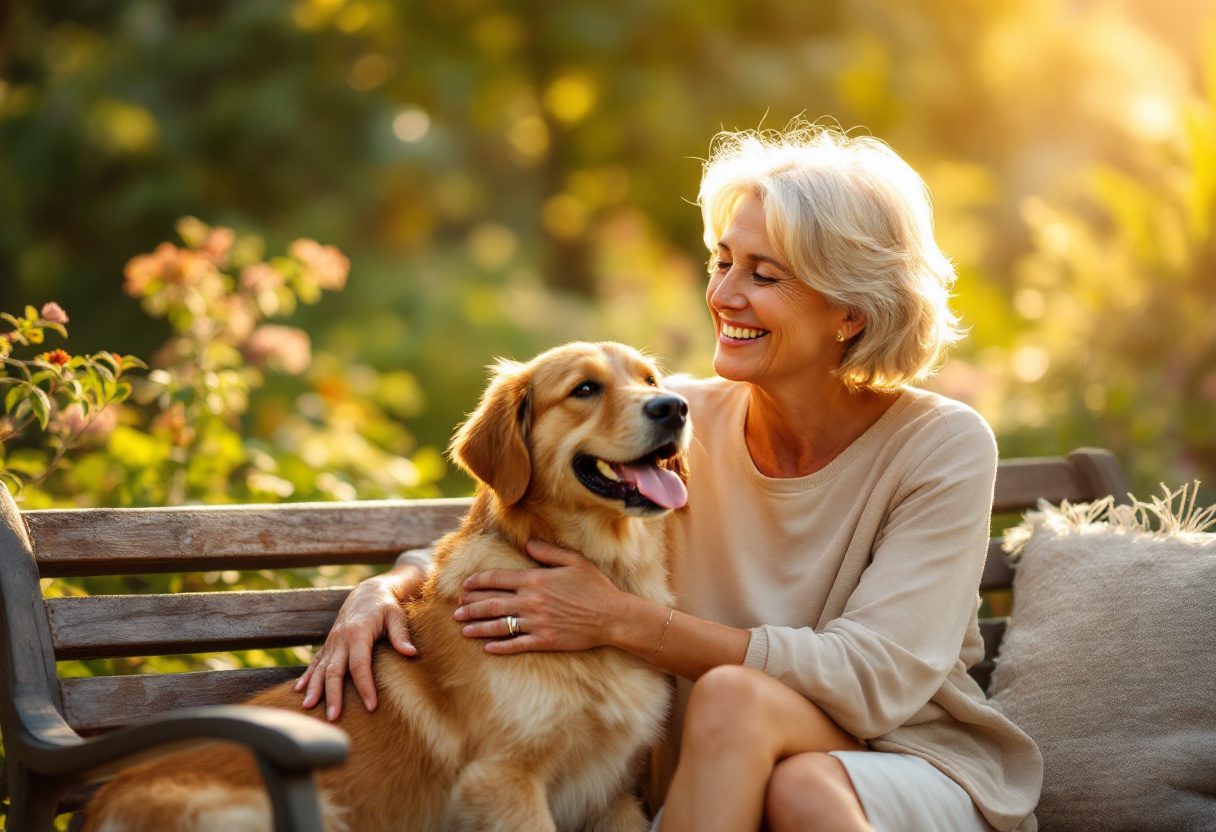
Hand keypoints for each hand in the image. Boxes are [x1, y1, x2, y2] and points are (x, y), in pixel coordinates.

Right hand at [294, 565, 422, 719]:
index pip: (360, 664)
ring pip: (320, 668)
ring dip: (314, 688)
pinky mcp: (329, 644)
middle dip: (333, 694)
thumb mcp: (396, 615)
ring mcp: (332, 642)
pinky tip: (298, 691)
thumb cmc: (386, 605)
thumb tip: (411, 653)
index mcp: (358, 633)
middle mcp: (341, 639)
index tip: (371, 706)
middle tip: (333, 717)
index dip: (365, 686)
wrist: (368, 592)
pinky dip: (306, 676)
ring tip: (309, 708)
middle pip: (334, 670)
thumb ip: (401, 634)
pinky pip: (315, 662)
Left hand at [454, 540, 626, 654]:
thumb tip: (527, 545)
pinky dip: (500, 647)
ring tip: (463, 629)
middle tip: (456, 610)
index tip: (465, 586)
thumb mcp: (574, 561)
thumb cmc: (595, 586)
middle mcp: (531, 601)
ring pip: (499, 625)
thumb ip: (548, 552)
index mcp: (535, 580)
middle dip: (471, 606)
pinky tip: (487, 648)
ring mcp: (536, 623)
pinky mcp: (544, 641)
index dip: (478, 582)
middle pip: (492, 603)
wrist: (611, 616)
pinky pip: (516, 644)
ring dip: (478, 627)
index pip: (498, 579)